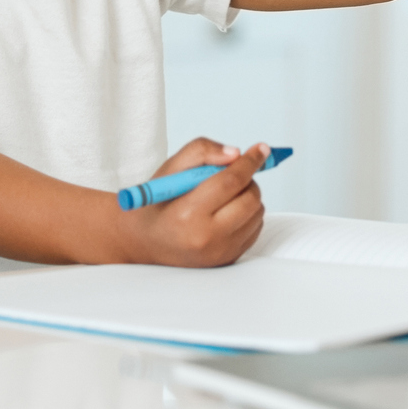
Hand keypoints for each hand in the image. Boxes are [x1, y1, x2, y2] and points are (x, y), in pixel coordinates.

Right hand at [117, 143, 267, 267]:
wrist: (145, 241)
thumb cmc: (157, 202)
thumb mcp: (169, 169)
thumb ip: (201, 152)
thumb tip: (235, 154)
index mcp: (187, 214)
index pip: (230, 182)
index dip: (250, 162)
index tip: (262, 149)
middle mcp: (206, 238)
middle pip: (250, 199)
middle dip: (248, 179)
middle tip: (233, 173)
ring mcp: (219, 252)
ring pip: (257, 213)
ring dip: (249, 196)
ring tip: (224, 194)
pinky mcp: (228, 259)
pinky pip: (255, 229)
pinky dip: (248, 214)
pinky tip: (227, 211)